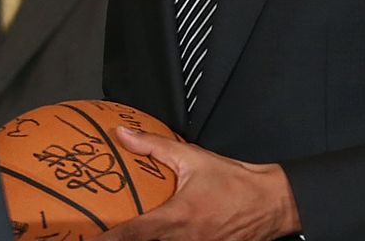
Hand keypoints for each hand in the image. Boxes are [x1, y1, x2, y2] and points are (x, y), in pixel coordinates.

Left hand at [96, 128, 300, 240]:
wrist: (273, 202)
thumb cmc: (235, 181)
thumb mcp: (192, 158)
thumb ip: (154, 146)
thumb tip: (123, 134)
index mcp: (178, 217)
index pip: (135, 233)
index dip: (111, 238)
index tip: (92, 239)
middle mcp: (186, 240)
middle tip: (102, 234)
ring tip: (126, 234)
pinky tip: (160, 235)